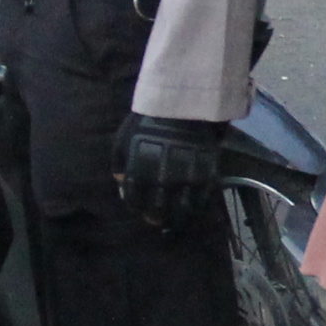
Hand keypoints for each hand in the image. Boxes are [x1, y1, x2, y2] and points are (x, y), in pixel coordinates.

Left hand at [112, 113, 226, 232]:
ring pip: (180, 211)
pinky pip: (200, 200)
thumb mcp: (124, 139)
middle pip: (157, 211)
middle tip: (157, 218)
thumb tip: (122, 185)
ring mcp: (186, 180)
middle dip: (155, 217)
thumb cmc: (149, 121)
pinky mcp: (205, 176)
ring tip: (175, 219)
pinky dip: (195, 208)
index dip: (136, 207)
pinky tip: (192, 207)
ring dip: (176, 218)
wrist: (184, 105)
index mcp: (140, 172)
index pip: (134, 201)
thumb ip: (120, 164)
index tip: (140, 208)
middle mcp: (162, 181)